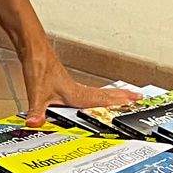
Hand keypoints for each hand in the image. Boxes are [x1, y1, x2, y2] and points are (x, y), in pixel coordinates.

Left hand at [21, 45, 138, 126]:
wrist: (33, 49)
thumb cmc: (38, 66)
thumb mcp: (36, 94)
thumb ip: (37, 111)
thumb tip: (35, 123)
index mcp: (76, 94)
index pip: (101, 100)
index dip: (118, 103)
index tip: (134, 103)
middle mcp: (77, 89)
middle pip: (105, 94)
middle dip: (122, 97)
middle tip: (139, 97)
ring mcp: (73, 85)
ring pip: (98, 91)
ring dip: (113, 94)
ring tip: (126, 96)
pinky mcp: (66, 83)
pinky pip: (88, 91)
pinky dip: (98, 93)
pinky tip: (94, 96)